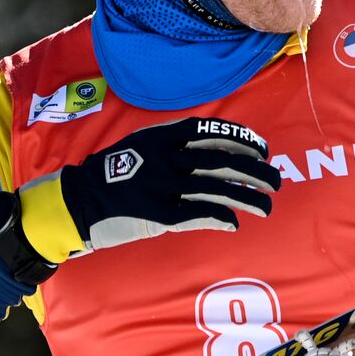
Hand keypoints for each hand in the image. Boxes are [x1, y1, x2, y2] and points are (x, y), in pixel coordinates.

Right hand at [20, 117, 279, 260]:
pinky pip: (200, 213)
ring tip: (266, 207)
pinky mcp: (159, 214)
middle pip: (222, 162)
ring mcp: (162, 186)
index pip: (213, 132)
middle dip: (255, 172)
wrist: (78, 200)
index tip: (263, 150)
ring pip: (217, 190)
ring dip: (247, 199)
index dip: (242, 139)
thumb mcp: (143, 144)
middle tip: (275, 182)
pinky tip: (235, 223)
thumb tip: (221, 149)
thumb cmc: (116, 171)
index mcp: (162, 136)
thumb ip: (177, 143)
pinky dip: (222, 217)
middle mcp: (165, 158)